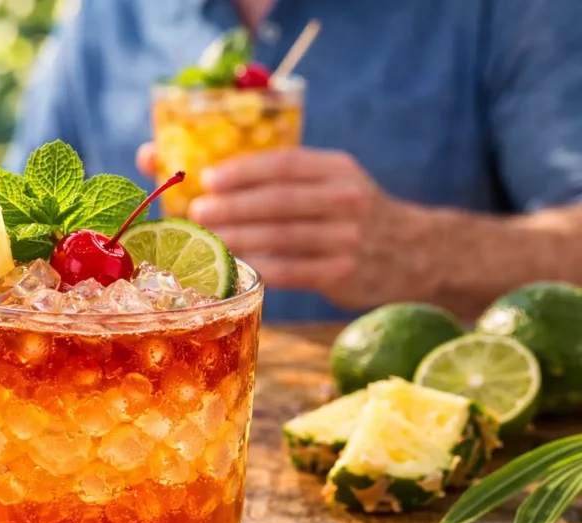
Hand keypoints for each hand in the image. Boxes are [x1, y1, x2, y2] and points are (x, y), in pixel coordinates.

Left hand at [136, 143, 431, 308]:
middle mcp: (346, 199)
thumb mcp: (328, 183)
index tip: (208, 179)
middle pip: (278, 202)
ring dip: (237, 240)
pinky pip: (290, 272)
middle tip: (197, 212)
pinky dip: (257, 270)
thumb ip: (277, 177)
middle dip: (232, 207)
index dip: (242, 171)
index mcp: (336, 169)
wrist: (414, 252)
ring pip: (280, 239)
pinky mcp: (343, 274)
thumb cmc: (346, 214)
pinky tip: (231, 269)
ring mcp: (347, 239)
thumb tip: (192, 165)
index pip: (284, 164)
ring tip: (205, 241)